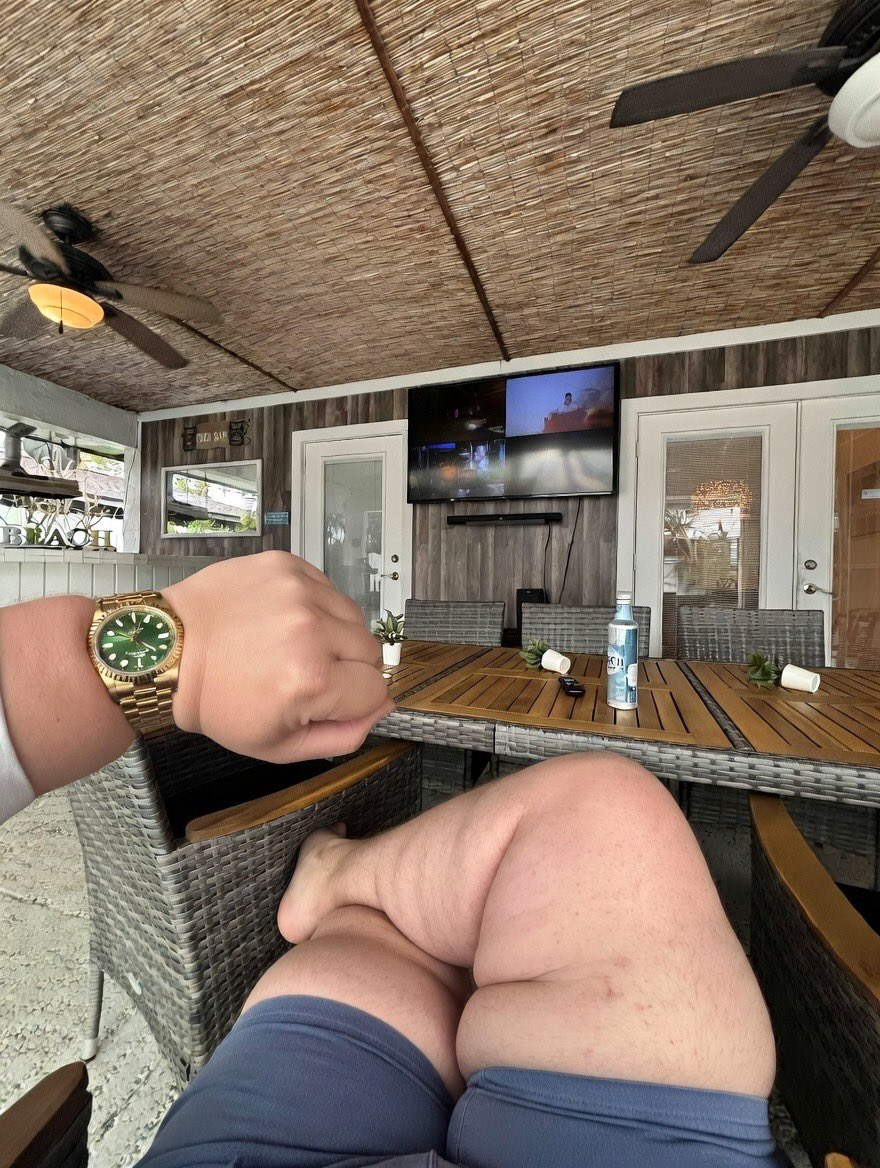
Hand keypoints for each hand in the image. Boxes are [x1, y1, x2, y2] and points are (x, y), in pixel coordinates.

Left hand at [164, 551, 392, 762]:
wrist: (169, 652)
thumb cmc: (217, 702)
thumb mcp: (279, 746)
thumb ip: (343, 735)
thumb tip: (382, 709)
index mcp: (312, 680)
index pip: (376, 690)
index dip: (353, 701)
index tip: (324, 700)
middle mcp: (311, 629)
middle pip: (371, 652)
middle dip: (346, 669)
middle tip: (304, 673)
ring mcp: (299, 591)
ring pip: (354, 618)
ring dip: (333, 635)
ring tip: (291, 645)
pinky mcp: (287, 565)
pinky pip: (328, 589)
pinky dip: (315, 606)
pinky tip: (282, 620)